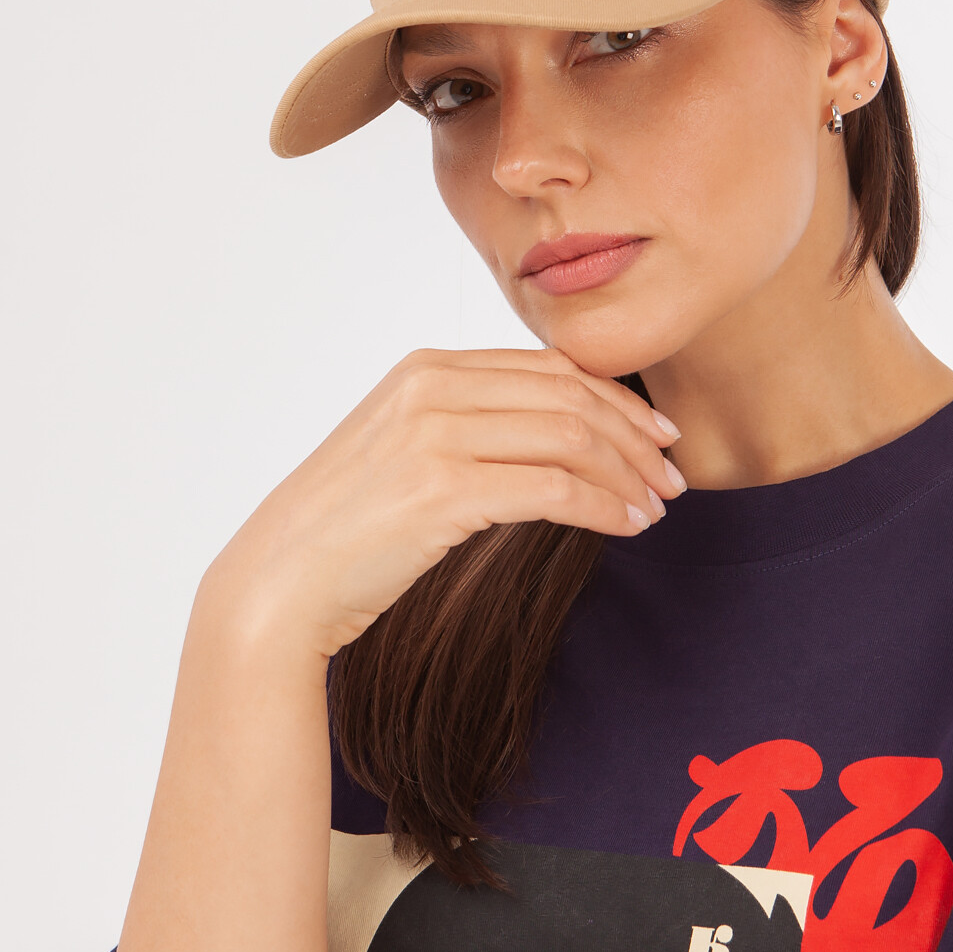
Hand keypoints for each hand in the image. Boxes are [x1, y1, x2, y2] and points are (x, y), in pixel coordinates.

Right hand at [203, 346, 683, 657]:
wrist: (279, 583)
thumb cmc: (346, 532)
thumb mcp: (403, 452)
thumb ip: (465, 426)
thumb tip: (549, 436)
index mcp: (426, 368)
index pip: (549, 368)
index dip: (616, 399)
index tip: (656, 434)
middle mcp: (432, 388)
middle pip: (570, 396)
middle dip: (636, 437)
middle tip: (674, 476)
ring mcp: (435, 435)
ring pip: (571, 438)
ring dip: (629, 474)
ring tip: (657, 507)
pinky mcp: (443, 491)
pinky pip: (555, 489)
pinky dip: (605, 506)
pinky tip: (627, 527)